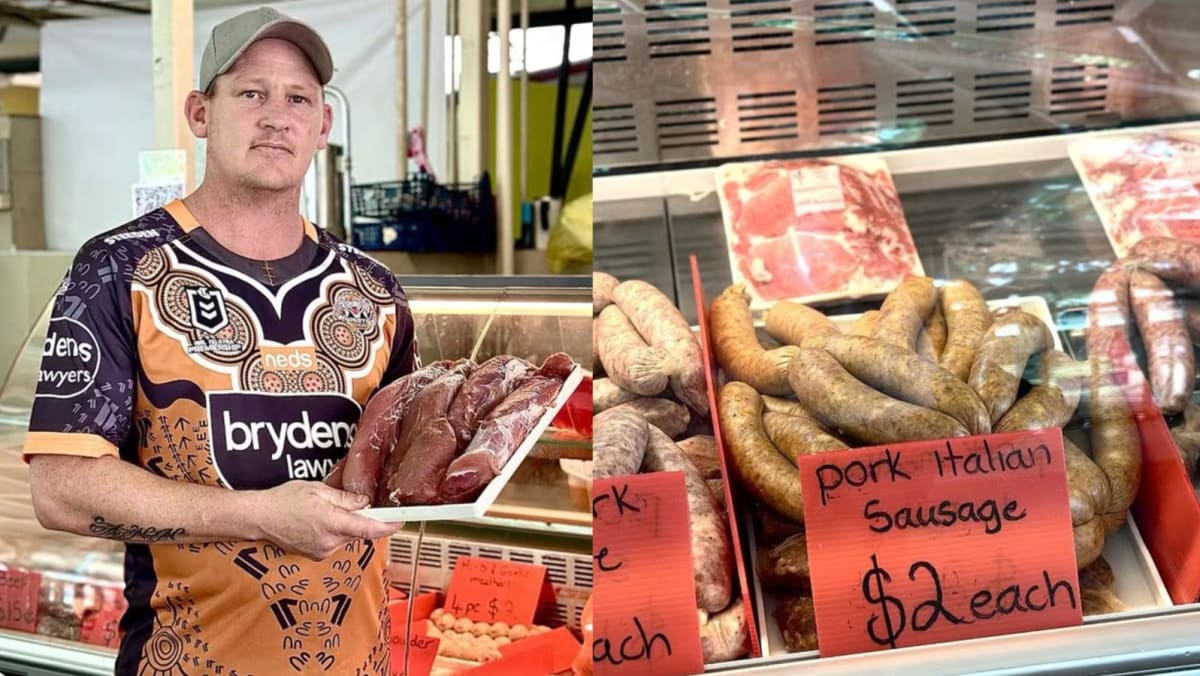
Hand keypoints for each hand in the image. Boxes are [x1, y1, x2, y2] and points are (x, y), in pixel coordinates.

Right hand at [251, 481, 402, 560]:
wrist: (259, 518)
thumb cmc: (284, 500)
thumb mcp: (318, 490)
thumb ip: (345, 498)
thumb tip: (364, 503)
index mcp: (332, 523)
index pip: (368, 529)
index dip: (388, 526)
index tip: (401, 522)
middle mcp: (329, 542)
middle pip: (358, 532)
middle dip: (361, 519)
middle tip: (353, 504)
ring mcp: (322, 551)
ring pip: (347, 537)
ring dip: (346, 525)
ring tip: (325, 510)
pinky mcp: (315, 555)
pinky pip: (335, 542)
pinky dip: (335, 531)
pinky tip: (319, 521)